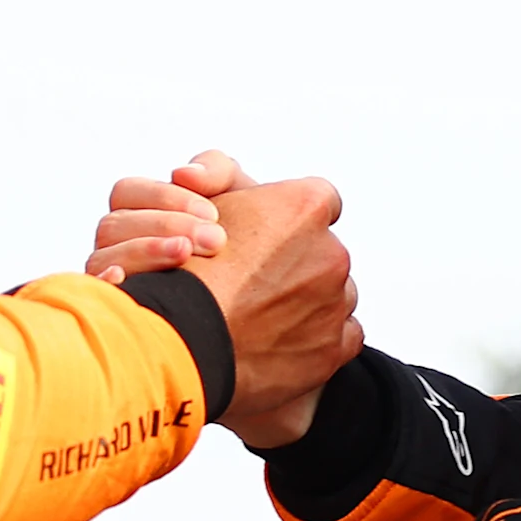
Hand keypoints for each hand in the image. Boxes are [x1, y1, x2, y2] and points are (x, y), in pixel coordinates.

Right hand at [84, 150, 255, 283]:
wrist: (256, 288)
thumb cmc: (242, 232)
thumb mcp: (236, 194)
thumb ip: (215, 170)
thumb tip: (182, 174)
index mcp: (136, 209)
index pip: (127, 192)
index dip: (165, 198)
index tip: (212, 214)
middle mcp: (117, 242)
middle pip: (113, 225)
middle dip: (165, 226)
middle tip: (215, 240)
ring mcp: (116, 275)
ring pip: (103, 258)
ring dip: (145, 252)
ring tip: (185, 256)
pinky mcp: (124, 308)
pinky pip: (97, 294)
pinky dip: (105, 284)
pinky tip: (124, 278)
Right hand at [182, 177, 359, 444]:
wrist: (179, 339)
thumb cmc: (182, 266)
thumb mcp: (194, 197)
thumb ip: (219, 172)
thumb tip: (227, 178)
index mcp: (306, 206)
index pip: (321, 201)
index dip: (292, 220)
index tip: (270, 238)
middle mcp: (332, 252)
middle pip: (326, 253)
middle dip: (300, 265)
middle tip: (254, 283)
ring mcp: (336, 303)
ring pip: (334, 297)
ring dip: (309, 303)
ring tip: (261, 316)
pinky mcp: (333, 347)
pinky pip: (341, 337)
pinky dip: (317, 340)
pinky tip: (278, 340)